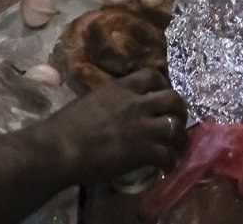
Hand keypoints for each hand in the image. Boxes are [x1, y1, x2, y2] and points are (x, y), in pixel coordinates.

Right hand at [41, 70, 187, 183]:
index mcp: (121, 88)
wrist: (61, 147)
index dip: (163, 85)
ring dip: (180, 139)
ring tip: (178, 148)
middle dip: (180, 110)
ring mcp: (142, 127)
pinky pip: (167, 155)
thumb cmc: (66, 125)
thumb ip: (110, 101)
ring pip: (176, 127)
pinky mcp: (143, 151)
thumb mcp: (91, 100)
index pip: (153, 75)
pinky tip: (166, 167)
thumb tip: (115, 109)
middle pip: (173, 99)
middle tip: (179, 121)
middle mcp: (137, 103)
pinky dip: (170, 162)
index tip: (163, 95)